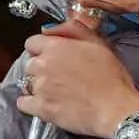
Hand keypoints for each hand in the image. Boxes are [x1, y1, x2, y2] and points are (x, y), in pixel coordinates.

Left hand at [18, 20, 138, 138]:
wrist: (115, 108)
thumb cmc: (111, 77)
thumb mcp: (98, 43)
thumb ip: (72, 30)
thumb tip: (49, 29)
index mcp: (55, 47)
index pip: (31, 43)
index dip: (42, 49)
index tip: (52, 56)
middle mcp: (43, 65)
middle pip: (29, 63)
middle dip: (41, 68)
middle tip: (59, 75)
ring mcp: (40, 88)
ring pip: (27, 83)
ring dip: (38, 85)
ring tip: (57, 91)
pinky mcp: (40, 109)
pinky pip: (23, 103)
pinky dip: (31, 103)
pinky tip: (45, 103)